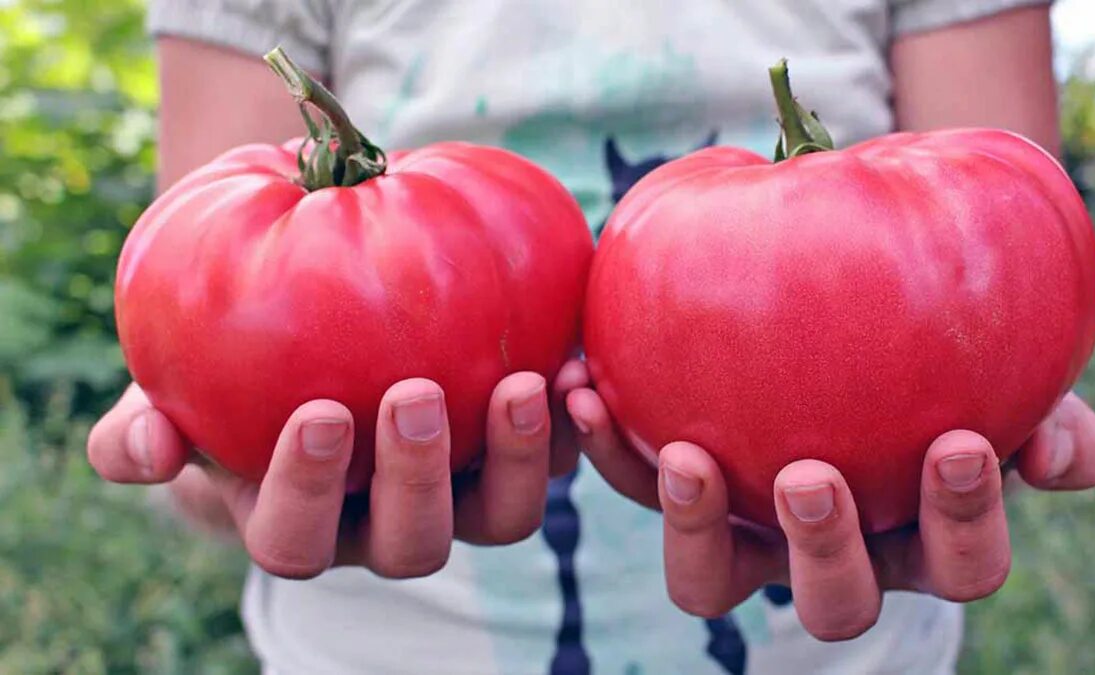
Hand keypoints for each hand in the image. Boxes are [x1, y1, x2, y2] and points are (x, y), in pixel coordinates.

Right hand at [86, 360, 588, 578]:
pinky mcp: (508, 456)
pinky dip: (568, 421)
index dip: (306, 490)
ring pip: (499, 518)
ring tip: (523, 383)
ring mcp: (454, 497)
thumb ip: (145, 425)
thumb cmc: (223, 365)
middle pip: (411, 543)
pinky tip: (574, 356)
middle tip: (418, 393)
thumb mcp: (165, 388)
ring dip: (515, 460)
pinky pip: (551, 457)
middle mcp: (381, 525)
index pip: (295, 538)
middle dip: (416, 477)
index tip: (320, 413)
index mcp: (295, 521)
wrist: (301, 329)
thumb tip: (140, 449)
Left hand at [568, 389, 1094, 640]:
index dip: (965, 521)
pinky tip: (585, 382)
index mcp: (921, 537)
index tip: (956, 441)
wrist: (834, 303)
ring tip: (682, 454)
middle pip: (834, 604)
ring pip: (713, 583)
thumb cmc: (930, 345)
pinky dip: (609, 445)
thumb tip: (1074, 455)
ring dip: (696, 527)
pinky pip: (634, 484)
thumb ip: (1040, 407)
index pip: (961, 563)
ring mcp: (748, 536)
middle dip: (824, 550)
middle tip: (808, 475)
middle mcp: (832, 556)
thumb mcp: (994, 364)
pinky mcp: (676, 494)